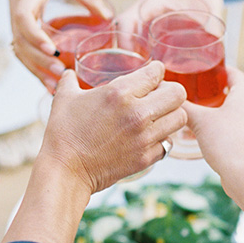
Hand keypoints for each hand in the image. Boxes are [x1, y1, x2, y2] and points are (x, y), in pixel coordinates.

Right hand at [3, 0, 111, 90]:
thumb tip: (110, 17)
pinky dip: (36, 71)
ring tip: (56, 85)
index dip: (37, 37)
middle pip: (22, 45)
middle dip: (41, 61)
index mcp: (25, 1)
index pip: (25, 22)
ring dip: (38, 70)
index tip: (54, 50)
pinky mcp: (20, 37)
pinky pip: (25, 57)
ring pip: (22, 55)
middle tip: (62, 72)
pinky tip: (50, 85)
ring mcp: (16, 30)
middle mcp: (16, 19)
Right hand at [39, 62, 186, 192]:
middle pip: (178, 93)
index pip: (157, 72)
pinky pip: (169, 143)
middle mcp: (138, 113)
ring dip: (170, 115)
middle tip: (158, 96)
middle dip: (170, 92)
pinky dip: (162, 139)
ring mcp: (145, 137)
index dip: (156, 71)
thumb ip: (70, 81)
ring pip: (180, 118)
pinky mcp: (147, 157)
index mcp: (120, 92)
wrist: (66, 171)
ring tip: (157, 117)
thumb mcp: (64, 99)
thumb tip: (68, 71)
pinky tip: (148, 137)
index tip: (152, 76)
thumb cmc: (63, 133)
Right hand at [183, 67, 243, 179]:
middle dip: (219, 95)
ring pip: (240, 114)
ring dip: (223, 115)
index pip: (235, 74)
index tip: (208, 72)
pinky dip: (229, 131)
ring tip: (204, 120)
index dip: (220, 72)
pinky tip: (214, 140)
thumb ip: (184, 107)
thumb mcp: (199, 121)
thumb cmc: (226, 142)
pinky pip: (242, 131)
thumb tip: (169, 98)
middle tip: (202, 96)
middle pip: (238, 94)